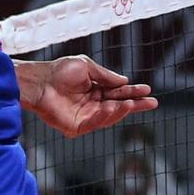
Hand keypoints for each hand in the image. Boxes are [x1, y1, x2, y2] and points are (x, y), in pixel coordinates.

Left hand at [16, 56, 156, 138]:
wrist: (40, 82)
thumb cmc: (60, 71)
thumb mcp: (87, 67)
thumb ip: (106, 76)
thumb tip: (125, 81)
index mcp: (96, 90)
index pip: (119, 92)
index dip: (134, 91)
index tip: (148, 90)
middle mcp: (93, 104)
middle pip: (119, 106)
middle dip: (136, 104)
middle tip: (152, 103)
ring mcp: (85, 117)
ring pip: (109, 117)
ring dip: (121, 110)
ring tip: (132, 103)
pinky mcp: (75, 127)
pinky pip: (94, 124)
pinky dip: (105, 117)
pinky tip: (112, 108)